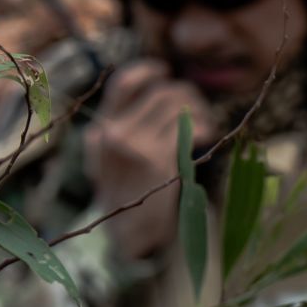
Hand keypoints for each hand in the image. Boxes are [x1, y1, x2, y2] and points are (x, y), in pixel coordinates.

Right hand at [84, 60, 217, 260]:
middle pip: (161, 92)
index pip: (124, 83)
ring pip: (177, 104)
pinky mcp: (157, 159)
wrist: (127, 235)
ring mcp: (134, 145)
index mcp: (99, 131)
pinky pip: (189, 127)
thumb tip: (157, 91)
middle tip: (198, 110)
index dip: (149, 71)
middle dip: (186, 95)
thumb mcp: (108, 160)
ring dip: (199, 110)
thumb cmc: (126, 196)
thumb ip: (122, 128)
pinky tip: (207, 136)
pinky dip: (203, 126)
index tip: (165, 72)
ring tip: (205, 125)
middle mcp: (113, 133)